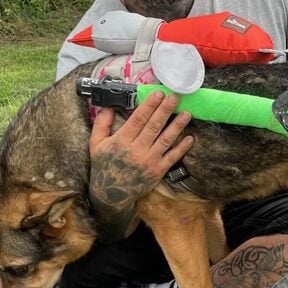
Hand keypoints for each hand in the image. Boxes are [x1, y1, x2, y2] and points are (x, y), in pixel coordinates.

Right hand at [88, 91, 194, 240]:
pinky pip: (172, 157)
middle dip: (165, 110)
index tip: (158, 93)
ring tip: (187, 113)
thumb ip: (101, 124)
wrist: (111, 194)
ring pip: (166, 140)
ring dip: (177, 126)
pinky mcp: (158, 171)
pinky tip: (190, 137)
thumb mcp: (96, 144)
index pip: (138, 119)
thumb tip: (108, 107)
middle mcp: (137, 149)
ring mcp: (149, 160)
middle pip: (154, 126)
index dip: (149, 105)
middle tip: (175, 97)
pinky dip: (182, 148)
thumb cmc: (104, 165)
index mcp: (122, 140)